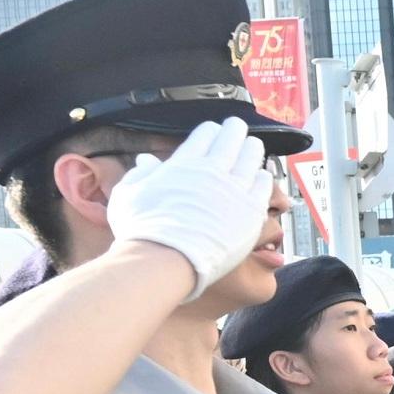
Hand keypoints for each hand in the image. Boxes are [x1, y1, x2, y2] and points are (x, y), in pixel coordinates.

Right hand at [101, 119, 276, 295]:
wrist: (164, 263)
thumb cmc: (142, 234)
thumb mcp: (128, 196)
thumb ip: (140, 174)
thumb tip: (145, 160)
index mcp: (185, 162)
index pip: (206, 133)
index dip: (211, 131)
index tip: (213, 133)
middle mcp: (212, 170)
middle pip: (232, 137)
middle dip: (235, 131)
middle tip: (237, 131)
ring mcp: (234, 189)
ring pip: (253, 155)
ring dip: (252, 149)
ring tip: (253, 148)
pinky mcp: (250, 211)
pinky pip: (264, 184)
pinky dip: (263, 177)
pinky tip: (260, 177)